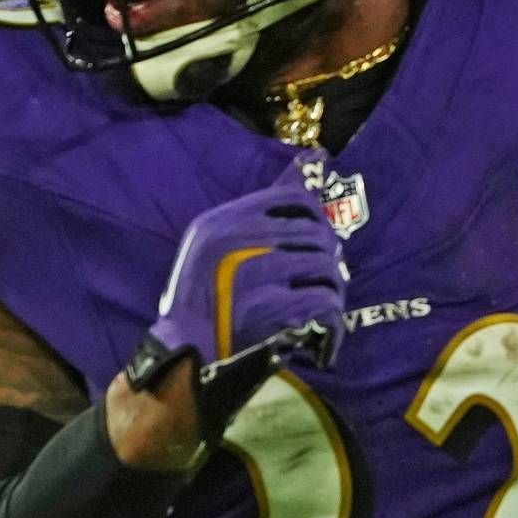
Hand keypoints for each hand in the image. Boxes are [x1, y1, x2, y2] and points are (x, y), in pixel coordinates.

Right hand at [120, 151, 345, 456]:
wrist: (185, 361)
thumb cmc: (202, 304)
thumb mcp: (214, 248)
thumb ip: (262, 209)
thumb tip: (315, 157)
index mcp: (221, 223)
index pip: (292, 199)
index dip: (316, 220)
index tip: (318, 242)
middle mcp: (238, 241)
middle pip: (318, 236)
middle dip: (328, 265)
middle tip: (323, 288)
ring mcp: (257, 273)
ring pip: (329, 270)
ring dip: (332, 298)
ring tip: (319, 318)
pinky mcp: (274, 309)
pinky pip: (328, 305)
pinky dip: (333, 330)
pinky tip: (321, 346)